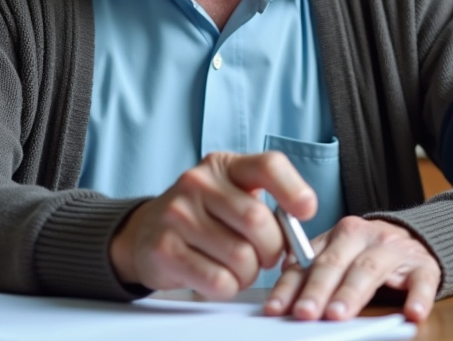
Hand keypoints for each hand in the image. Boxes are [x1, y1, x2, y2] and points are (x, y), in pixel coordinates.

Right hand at [109, 151, 315, 299]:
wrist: (146, 232)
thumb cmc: (204, 216)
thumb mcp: (233, 194)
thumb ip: (266, 205)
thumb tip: (299, 233)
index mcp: (223, 165)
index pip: (269, 165)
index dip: (294, 190)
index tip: (306, 211)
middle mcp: (198, 183)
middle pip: (258, 221)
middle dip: (272, 248)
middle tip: (265, 256)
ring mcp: (177, 214)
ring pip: (241, 257)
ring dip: (249, 273)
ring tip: (238, 267)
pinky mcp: (165, 249)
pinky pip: (218, 281)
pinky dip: (229, 287)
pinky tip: (219, 277)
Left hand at [263, 216, 441, 322]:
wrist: (416, 240)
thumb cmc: (368, 255)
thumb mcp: (340, 257)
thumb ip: (313, 273)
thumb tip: (283, 301)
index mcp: (337, 235)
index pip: (307, 262)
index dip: (290, 287)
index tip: (275, 309)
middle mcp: (363, 236)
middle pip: (335, 263)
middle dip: (317, 290)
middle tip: (304, 313)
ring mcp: (393, 249)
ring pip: (369, 270)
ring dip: (352, 294)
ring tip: (338, 315)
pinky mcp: (423, 265)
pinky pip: (421, 280)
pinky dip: (418, 297)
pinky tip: (412, 313)